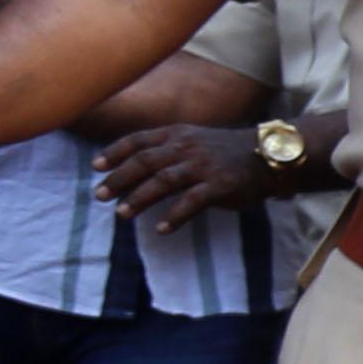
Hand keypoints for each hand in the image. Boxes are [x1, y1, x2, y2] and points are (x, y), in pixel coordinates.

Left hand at [94, 120, 267, 236]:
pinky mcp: (219, 186)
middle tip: (100, 195)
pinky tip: (161, 229)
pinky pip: (192, 202)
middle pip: (145, 161)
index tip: (95, 166)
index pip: (139, 140)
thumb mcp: (194, 139)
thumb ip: (167, 148)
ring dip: (140, 198)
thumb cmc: (225, 151)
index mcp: (178, 134)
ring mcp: (203, 166)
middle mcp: (186, 147)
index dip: (114, 152)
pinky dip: (175, 216)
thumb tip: (134, 164)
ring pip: (164, 181)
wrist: (267, 155)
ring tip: (122, 213)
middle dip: (119, 178)